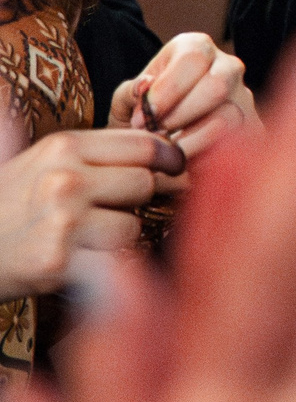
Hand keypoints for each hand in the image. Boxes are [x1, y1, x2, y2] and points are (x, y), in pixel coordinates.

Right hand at [0, 131, 181, 301]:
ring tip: (81, 239)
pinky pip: (114, 261)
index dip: (168, 159)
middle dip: (137, 200)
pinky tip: (77, 262)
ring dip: (117, 237)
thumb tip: (149, 135)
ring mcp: (63, 222)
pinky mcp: (61, 263)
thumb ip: (89, 149)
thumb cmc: (7, 206)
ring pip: (132, 226)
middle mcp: (65, 179)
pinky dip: (104, 266)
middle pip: (146, 184)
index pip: (145, 145)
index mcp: (62, 147)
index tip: (173, 169)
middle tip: (108, 211)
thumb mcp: (37, 161)